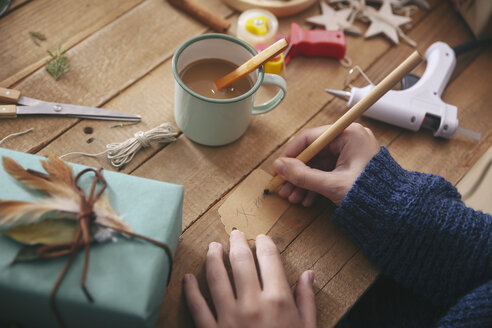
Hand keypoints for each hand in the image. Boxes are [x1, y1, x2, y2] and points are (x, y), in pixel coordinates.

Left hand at [184, 230, 315, 327]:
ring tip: (213, 247)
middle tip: (234, 234)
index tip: (262, 238)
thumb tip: (309, 274)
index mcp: (279, 300)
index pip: (269, 258)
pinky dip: (190, 290)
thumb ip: (307, 301)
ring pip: (216, 277)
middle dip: (237, 243)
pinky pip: (197, 306)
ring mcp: (228, 318)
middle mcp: (252, 303)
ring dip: (213, 257)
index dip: (265, 243)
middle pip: (240, 261)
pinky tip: (188, 278)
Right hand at [273, 123, 379, 205]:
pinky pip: (325, 173)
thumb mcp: (332, 184)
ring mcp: (349, 154)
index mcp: (349, 134)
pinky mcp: (349, 167)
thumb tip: (279, 167)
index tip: (278, 168)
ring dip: (303, 182)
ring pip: (317, 165)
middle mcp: (348, 140)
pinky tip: (305, 199)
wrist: (394, 210)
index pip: (310, 137)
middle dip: (296, 174)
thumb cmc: (371, 193)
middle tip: (283, 187)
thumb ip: (303, 175)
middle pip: (312, 153)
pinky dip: (314, 185)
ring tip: (293, 198)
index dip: (291, 154)